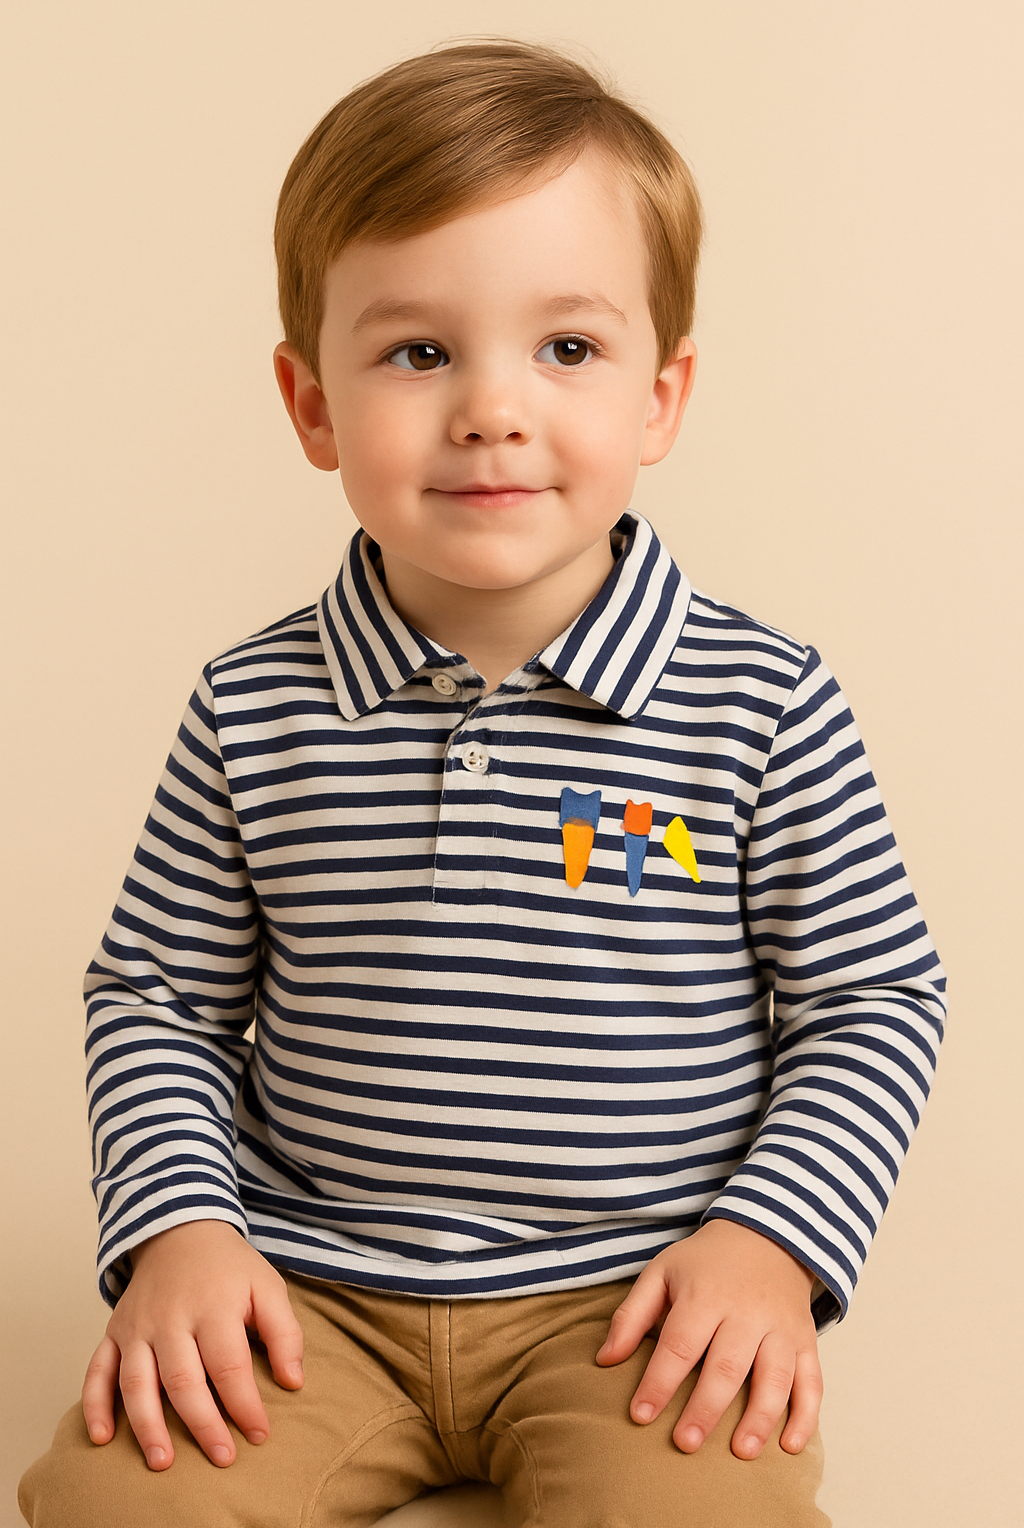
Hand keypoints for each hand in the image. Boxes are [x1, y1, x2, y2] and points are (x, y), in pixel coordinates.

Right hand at [81, 1220, 303, 1470]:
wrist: (180, 1231)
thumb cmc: (228, 1268)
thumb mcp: (267, 1286)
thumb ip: (285, 1332)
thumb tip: (293, 1381)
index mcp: (214, 1306)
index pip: (229, 1365)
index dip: (244, 1404)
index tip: (259, 1434)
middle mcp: (171, 1318)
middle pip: (183, 1379)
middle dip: (202, 1424)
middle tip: (222, 1458)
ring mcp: (138, 1326)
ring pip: (137, 1382)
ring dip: (147, 1425)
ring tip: (162, 1462)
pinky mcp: (114, 1331)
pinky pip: (97, 1370)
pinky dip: (94, 1404)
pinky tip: (102, 1437)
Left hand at [595, 1219, 821, 1458]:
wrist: (766, 1235)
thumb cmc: (705, 1263)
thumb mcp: (661, 1273)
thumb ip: (631, 1316)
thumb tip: (604, 1361)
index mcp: (705, 1295)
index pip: (679, 1344)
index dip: (658, 1382)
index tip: (640, 1416)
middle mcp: (747, 1312)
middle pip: (727, 1366)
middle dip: (705, 1408)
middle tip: (685, 1444)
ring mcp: (781, 1327)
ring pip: (775, 1377)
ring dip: (760, 1417)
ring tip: (741, 1453)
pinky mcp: (805, 1340)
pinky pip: (812, 1381)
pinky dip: (806, 1416)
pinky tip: (791, 1446)